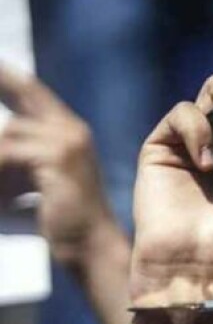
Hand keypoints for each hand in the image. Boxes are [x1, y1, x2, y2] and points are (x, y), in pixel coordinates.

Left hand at [0, 65, 119, 268]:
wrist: (91, 246)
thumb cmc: (63, 222)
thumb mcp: (37, 182)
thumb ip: (17, 159)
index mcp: (70, 133)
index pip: (33, 93)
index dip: (7, 78)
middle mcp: (72, 130)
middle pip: (15, 116)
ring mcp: (67, 142)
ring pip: (7, 135)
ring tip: (0, 197)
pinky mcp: (58, 158)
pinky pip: (8, 154)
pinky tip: (1, 199)